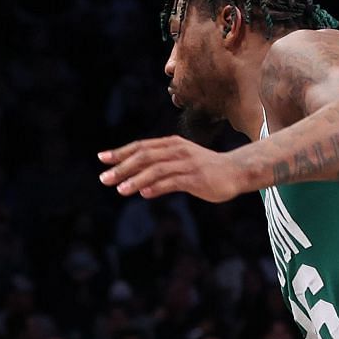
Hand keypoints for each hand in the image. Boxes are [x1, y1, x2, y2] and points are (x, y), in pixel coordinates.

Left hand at [98, 137, 248, 201]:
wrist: (236, 171)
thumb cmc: (205, 169)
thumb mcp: (181, 164)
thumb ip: (160, 171)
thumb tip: (139, 187)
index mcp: (171, 145)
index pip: (141, 146)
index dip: (121, 152)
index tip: (102, 158)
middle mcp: (177, 151)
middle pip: (144, 156)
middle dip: (122, 167)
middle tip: (104, 178)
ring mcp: (187, 164)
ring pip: (156, 169)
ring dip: (136, 179)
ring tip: (120, 190)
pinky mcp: (195, 178)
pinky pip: (172, 181)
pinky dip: (157, 187)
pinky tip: (143, 193)